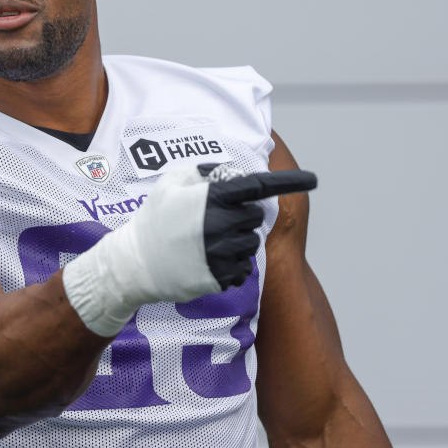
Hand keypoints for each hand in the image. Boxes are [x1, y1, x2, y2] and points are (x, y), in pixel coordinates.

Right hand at [62, 163, 316, 336]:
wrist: (134, 263)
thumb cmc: (153, 218)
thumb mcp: (171, 181)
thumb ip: (205, 171)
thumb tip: (230, 171)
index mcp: (212, 197)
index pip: (259, 186)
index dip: (288, 181)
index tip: (312, 180)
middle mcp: (221, 224)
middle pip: (253, 217)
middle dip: (239, 216)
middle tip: (211, 220)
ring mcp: (221, 253)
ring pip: (250, 244)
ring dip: (235, 241)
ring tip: (207, 241)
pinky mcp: (220, 276)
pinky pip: (241, 268)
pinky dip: (230, 263)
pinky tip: (206, 260)